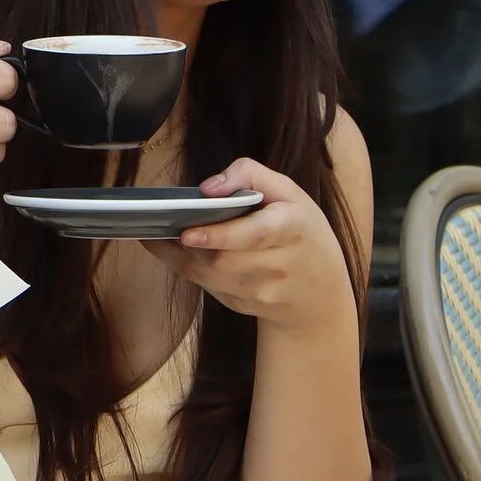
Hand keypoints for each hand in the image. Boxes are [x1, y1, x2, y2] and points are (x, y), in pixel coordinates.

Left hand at [143, 160, 352, 332]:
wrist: (319, 291)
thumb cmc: (300, 230)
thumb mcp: (287, 192)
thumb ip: (248, 175)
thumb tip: (207, 187)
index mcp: (292, 228)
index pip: (254, 235)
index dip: (220, 235)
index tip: (188, 233)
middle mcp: (280, 265)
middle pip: (224, 259)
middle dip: (193, 244)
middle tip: (164, 224)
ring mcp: (262, 291)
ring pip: (209, 276)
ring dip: (182, 255)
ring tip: (161, 232)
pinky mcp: (244, 305)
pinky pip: (206, 286)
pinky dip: (186, 267)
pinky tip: (173, 249)